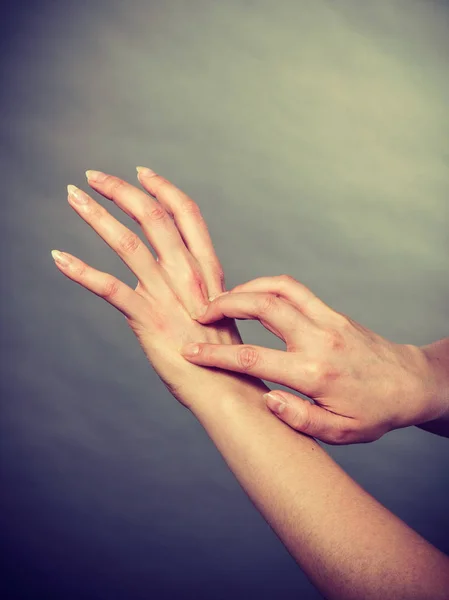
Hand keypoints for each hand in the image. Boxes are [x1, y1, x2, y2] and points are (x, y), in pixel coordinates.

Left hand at [52, 167, 267, 409]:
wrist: (226, 389)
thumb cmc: (223, 354)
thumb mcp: (217, 310)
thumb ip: (191, 289)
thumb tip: (162, 280)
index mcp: (206, 269)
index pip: (186, 214)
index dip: (163, 188)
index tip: (141, 172)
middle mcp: (187, 275)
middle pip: (152, 217)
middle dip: (120, 191)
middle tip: (92, 176)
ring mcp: (167, 296)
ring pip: (128, 244)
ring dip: (96, 216)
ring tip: (73, 198)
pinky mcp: (148, 320)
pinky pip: (109, 288)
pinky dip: (81, 271)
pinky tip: (59, 257)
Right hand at [180, 275, 439, 442]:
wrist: (410, 384)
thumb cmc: (374, 412)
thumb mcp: (341, 431)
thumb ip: (300, 419)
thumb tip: (266, 398)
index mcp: (314, 374)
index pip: (253, 359)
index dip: (215, 355)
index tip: (190, 351)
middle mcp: (318, 340)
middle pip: (263, 307)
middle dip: (223, 306)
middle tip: (199, 314)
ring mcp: (326, 321)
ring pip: (278, 290)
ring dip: (243, 290)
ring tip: (220, 301)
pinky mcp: (331, 312)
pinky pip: (294, 289)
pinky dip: (266, 287)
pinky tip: (252, 296)